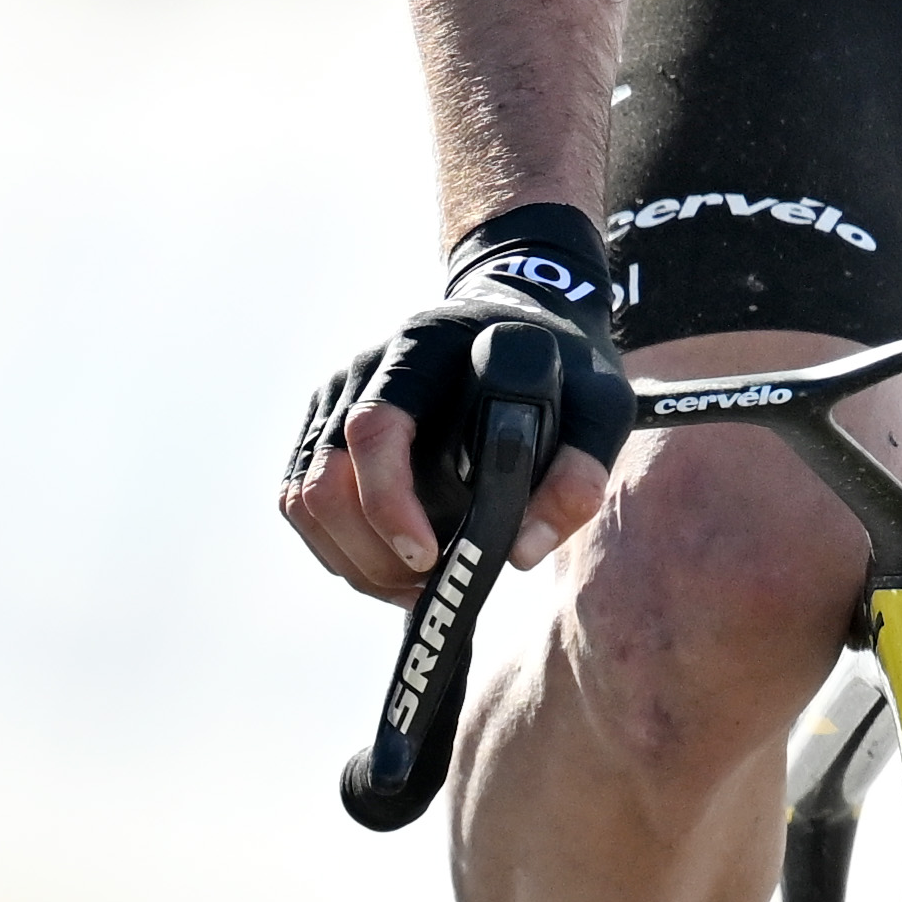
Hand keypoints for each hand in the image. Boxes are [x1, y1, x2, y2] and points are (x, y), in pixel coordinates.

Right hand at [280, 206, 635, 600]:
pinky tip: (392, 570)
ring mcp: (336, 399)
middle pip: (324, 476)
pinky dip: (340, 550)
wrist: (520, 314)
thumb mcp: (598, 402)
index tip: (429, 555)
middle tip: (430, 585)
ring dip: (353, 560)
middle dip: (370, 552)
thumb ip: (579, 470)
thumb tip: (521, 551)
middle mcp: (364, 370)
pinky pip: (303, 501)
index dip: (388, 501)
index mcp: (422, 349)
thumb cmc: (561, 364)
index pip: (375, 427)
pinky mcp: (325, 429)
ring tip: (416, 586)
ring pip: (303, 498)